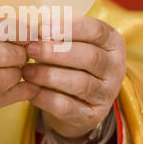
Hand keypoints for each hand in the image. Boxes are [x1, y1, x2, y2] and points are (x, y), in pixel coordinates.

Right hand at [0, 18, 38, 143]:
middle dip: (19, 53)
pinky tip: (27, 86)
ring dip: (19, 73)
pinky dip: (23, 91)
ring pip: (3, 77)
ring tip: (18, 70)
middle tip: (23, 54)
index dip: (14, 29)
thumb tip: (21, 30)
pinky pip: (5, 99)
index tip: (28, 33)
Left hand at [22, 17, 125, 140]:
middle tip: (30, 49)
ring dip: (48, 75)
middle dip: (56, 52)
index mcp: (112, 43)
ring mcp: (106, 94)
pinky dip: (45, 97)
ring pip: (80, 83)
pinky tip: (29, 90)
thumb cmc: (68, 61)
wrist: (75, 100)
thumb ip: (55, 35)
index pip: (95, 30)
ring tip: (26, 70)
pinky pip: (67, 106)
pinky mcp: (92, 115)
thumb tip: (32, 31)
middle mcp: (115, 68)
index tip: (42, 28)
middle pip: (90, 57)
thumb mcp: (68, 44)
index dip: (68, 27)